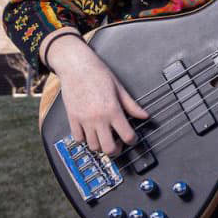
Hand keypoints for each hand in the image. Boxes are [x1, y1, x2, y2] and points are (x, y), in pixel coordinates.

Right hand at [45, 33, 148, 156]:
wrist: (76, 67)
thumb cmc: (98, 74)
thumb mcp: (119, 88)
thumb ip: (132, 105)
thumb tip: (145, 115)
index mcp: (112, 110)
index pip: (126, 135)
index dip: (133, 140)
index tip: (133, 139)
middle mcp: (98, 118)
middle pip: (108, 148)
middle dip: (117, 149)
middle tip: (120, 143)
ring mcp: (84, 120)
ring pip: (93, 146)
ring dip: (101, 145)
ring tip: (106, 137)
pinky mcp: (72, 119)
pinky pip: (78, 139)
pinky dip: (85, 139)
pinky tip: (91, 132)